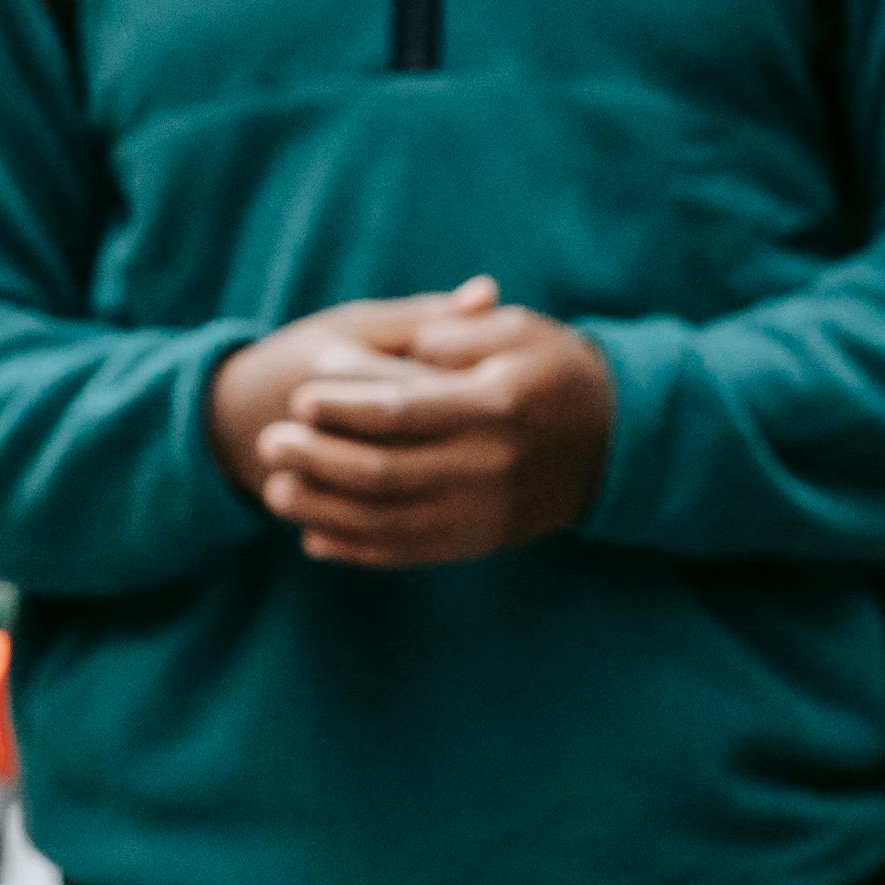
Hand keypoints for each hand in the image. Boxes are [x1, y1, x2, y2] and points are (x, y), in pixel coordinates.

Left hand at [212, 277, 616, 567]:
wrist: (617, 439)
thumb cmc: (554, 369)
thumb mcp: (520, 332)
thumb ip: (459, 331)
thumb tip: (407, 343)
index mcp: (495, 407)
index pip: (403, 410)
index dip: (344, 406)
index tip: (298, 398)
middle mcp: (491, 467)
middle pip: (386, 472)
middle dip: (319, 460)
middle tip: (267, 442)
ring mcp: (486, 512)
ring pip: (391, 522)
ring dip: (325, 511)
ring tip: (274, 491)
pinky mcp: (482, 541)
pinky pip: (412, 553)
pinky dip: (359, 550)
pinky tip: (314, 538)